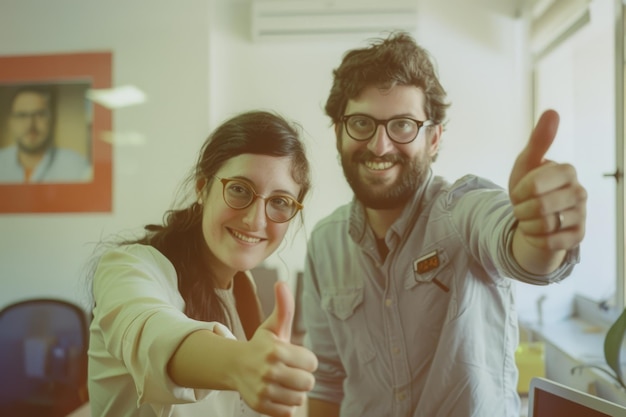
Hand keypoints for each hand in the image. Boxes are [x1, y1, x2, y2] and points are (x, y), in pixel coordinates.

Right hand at [235, 281, 317, 416]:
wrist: (235, 366)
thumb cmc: (261, 345)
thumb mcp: (273, 326)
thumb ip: (284, 307)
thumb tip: (282, 283)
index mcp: (276, 351)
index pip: (312, 363)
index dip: (306, 360)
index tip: (294, 356)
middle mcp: (269, 371)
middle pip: (308, 382)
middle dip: (302, 376)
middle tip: (290, 370)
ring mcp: (264, 390)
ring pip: (299, 398)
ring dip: (294, 391)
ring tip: (283, 381)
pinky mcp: (261, 405)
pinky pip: (289, 410)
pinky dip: (285, 403)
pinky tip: (276, 392)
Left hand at [508, 109, 586, 250]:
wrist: (533, 217)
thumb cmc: (529, 187)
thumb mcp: (527, 163)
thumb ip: (539, 140)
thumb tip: (552, 111)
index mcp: (567, 171)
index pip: (535, 184)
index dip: (519, 192)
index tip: (518, 192)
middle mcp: (579, 192)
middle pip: (540, 207)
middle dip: (521, 210)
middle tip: (521, 207)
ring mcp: (581, 215)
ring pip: (544, 225)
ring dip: (526, 224)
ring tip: (528, 218)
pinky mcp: (577, 236)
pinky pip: (550, 242)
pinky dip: (535, 238)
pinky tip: (536, 232)